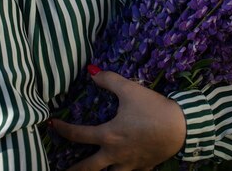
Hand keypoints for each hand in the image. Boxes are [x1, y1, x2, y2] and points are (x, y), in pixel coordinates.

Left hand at [51, 70, 185, 170]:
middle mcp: (115, 155)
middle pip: (88, 169)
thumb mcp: (130, 89)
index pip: (78, 135)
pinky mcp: (145, 167)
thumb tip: (90, 71)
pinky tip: (123, 167)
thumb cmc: (153, 108)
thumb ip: (109, 80)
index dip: (62, 130)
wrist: (181, 128)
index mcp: (109, 136)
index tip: (51, 125)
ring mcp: (130, 165)